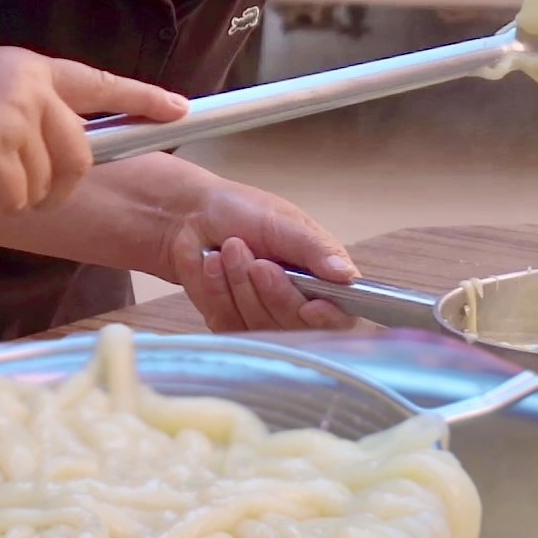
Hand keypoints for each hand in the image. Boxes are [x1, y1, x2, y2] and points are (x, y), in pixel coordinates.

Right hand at [0, 49, 185, 212]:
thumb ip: (23, 109)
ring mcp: (16, 115)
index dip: (142, 100)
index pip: (100, 84)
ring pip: (44, 185)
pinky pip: (14, 200)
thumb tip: (53, 155)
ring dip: (10, 198)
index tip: (181, 112)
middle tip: (14, 194)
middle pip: (80, 156)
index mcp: (34, 69)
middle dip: (55, 188)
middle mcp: (33, 87)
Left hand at [168, 185, 354, 332]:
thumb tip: (347, 276)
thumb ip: (316, 250)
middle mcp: (297, 304)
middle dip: (273, 292)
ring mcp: (263, 318)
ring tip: (230, 250)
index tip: (312, 307)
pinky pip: (229, 325)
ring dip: (241, 286)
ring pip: (261, 326)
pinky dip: (218, 291)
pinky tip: (212, 265)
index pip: (339, 317)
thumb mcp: (284, 222)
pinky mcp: (231, 324)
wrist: (191, 215)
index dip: (328, 319)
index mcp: (322, 279)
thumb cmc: (242, 211)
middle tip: (258, 262)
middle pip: (297, 326)